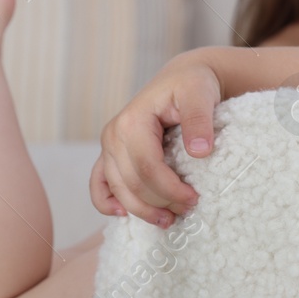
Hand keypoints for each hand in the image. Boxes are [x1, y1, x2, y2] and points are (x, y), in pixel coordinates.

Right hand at [90, 56, 220, 227]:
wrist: (182, 78)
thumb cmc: (192, 85)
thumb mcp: (200, 94)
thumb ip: (198, 120)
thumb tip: (200, 152)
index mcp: (131, 121)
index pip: (147, 167)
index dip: (170, 189)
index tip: (195, 198)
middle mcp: (113, 135)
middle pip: (132, 183)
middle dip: (160, 202)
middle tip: (189, 208)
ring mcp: (109, 146)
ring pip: (118, 189)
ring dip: (141, 209)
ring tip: (168, 219)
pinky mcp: (111, 154)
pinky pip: (99, 183)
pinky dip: (106, 202)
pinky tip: (122, 214)